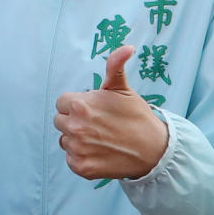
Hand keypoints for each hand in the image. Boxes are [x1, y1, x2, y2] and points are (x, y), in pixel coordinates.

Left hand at [54, 46, 169, 180]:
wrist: (153, 149)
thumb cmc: (136, 116)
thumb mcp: (123, 89)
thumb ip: (115, 66)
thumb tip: (127, 47)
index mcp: (81, 105)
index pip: (62, 102)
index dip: (76, 104)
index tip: (92, 109)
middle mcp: (75, 127)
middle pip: (60, 121)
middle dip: (74, 120)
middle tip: (96, 124)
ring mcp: (77, 149)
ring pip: (64, 140)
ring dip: (76, 139)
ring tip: (100, 138)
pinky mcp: (81, 167)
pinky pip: (70, 158)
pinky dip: (81, 157)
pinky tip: (99, 152)